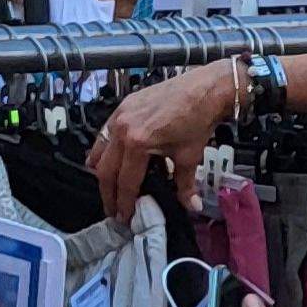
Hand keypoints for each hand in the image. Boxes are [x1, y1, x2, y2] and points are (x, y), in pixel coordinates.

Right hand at [91, 58, 241, 225]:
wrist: (207, 88)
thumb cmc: (199, 119)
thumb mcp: (190, 156)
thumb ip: (185, 185)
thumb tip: (192, 206)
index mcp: (137, 144)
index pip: (126, 182)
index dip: (124, 203)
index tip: (124, 218)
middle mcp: (122, 129)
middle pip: (105, 170)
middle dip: (108, 193)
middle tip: (113, 209)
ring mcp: (119, 115)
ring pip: (99, 151)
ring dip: (101, 172)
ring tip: (110, 188)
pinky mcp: (123, 106)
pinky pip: (105, 133)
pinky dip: (104, 150)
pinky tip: (113, 160)